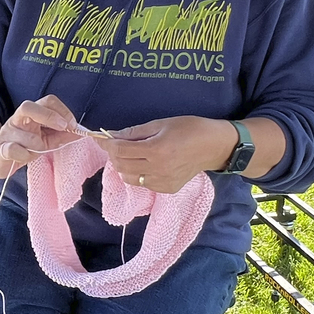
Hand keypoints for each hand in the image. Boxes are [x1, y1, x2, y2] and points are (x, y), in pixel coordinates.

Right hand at [0, 95, 80, 177]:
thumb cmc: (25, 145)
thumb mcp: (46, 139)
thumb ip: (62, 135)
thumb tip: (81, 133)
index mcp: (32, 113)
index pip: (47, 101)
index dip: (62, 110)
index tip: (72, 125)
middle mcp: (18, 119)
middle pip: (28, 106)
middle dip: (48, 116)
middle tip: (63, 127)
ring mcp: (8, 133)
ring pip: (22, 133)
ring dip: (36, 143)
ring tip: (38, 150)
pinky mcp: (1, 148)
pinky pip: (11, 148)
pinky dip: (22, 153)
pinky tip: (26, 156)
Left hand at [100, 116, 235, 193]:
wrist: (213, 147)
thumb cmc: (189, 129)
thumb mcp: (161, 124)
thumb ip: (135, 132)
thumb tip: (112, 135)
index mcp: (157, 149)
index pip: (120, 150)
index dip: (107, 144)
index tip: (100, 137)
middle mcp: (158, 169)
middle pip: (121, 166)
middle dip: (113, 154)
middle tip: (116, 144)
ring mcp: (163, 182)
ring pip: (129, 178)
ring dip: (123, 165)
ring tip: (131, 154)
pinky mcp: (167, 189)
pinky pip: (143, 184)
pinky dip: (138, 174)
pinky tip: (146, 164)